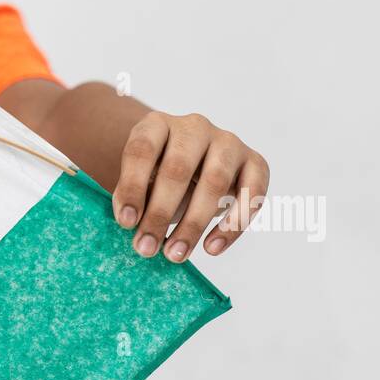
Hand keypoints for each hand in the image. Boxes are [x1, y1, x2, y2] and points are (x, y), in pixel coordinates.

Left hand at [112, 112, 268, 261]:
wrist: (193, 168)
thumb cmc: (158, 178)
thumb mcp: (139, 183)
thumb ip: (131, 197)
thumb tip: (132, 222)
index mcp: (157, 125)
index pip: (142, 150)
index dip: (133, 187)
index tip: (126, 223)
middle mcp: (194, 127)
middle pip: (178, 169)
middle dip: (160, 214)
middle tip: (146, 248)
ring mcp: (227, 141)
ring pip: (215, 181)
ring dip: (194, 223)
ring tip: (176, 254)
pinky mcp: (254, 161)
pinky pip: (252, 192)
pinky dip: (233, 224)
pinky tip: (212, 248)